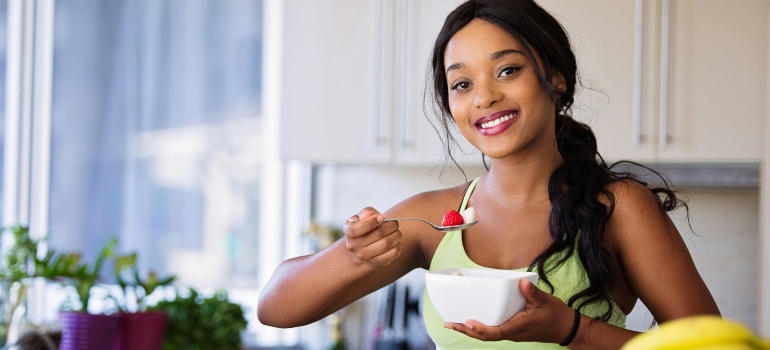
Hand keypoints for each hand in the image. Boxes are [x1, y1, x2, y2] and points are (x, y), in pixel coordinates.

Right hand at [343, 207, 402, 268]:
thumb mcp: (362, 217)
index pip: (356, 230)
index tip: (382, 217)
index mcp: (348, 231)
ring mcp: (364, 256)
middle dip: (391, 225)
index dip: (371, 222)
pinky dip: (398, 246)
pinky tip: (396, 241)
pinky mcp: (376, 263)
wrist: (361, 249)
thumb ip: (366, 212)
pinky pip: (392, 254)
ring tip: (397, 232)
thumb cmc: (364, 227)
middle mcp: (354, 246)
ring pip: (386, 244)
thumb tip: (370, 214)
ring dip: (396, 235)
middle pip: (378, 234)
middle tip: (395, 223)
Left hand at [444, 278, 576, 343]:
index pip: (495, 332)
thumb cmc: (554, 315)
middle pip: (485, 336)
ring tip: (453, 323)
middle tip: (449, 323)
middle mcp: (512, 332)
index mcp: (518, 327)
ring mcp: (511, 332)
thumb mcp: (545, 301)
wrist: (565, 328)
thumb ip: (532, 292)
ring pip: (487, 335)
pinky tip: (471, 322)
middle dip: (466, 331)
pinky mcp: (511, 329)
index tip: (467, 323)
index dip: (480, 329)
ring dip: (469, 330)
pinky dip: (479, 328)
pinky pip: (492, 331)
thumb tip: (521, 282)